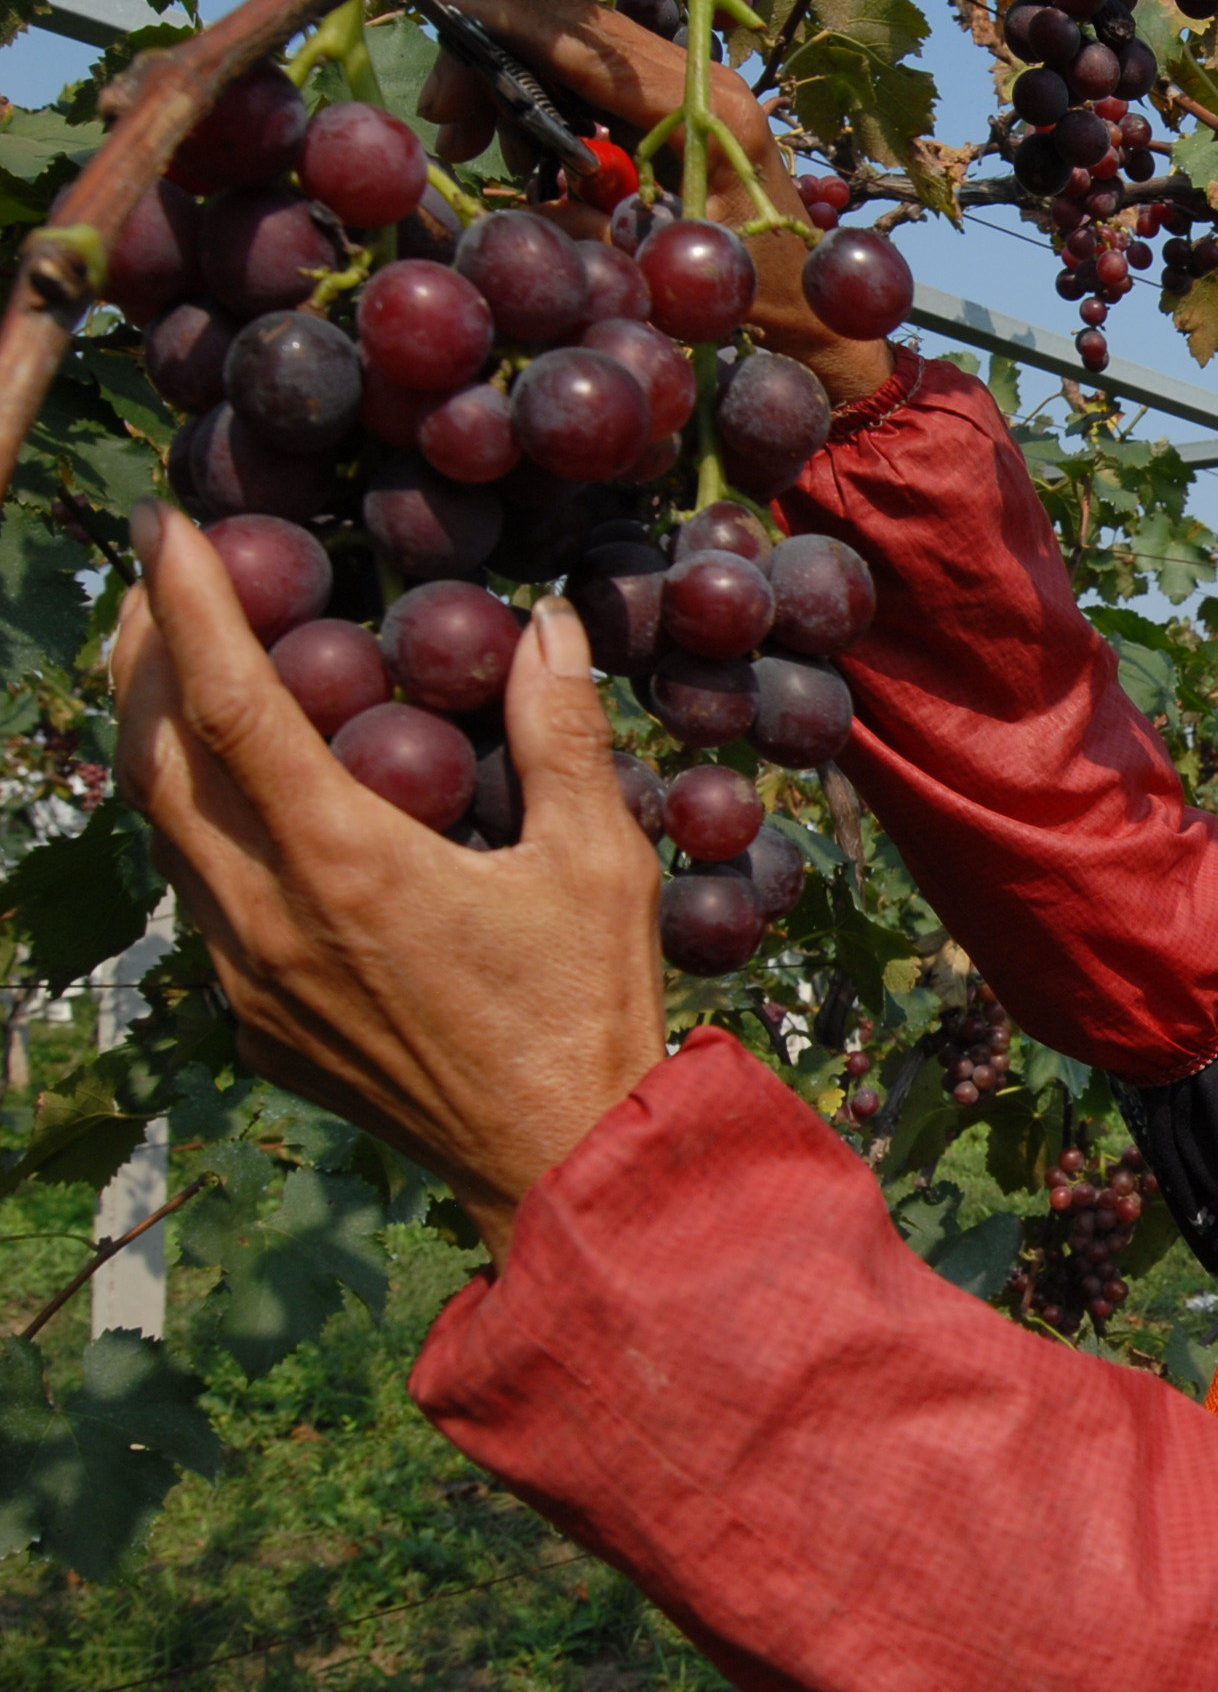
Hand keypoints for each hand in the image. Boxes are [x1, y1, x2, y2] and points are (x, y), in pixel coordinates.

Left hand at [113, 501, 669, 1263]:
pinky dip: (202, 828)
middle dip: (146, 656)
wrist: (556, 1167)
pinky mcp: (256, 1025)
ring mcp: (247, 980)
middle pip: (156, 761)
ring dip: (160, 742)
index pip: (229, 705)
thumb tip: (544, 626)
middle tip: (164, 578)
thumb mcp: (598, 863)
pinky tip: (244, 804)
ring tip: (184, 670)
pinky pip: (201, 904)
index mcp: (343, 865)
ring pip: (165, 835)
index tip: (168, 524)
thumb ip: (561, 735)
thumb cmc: (589, 1013)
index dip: (188, 603)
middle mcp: (266, 920)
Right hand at [415, 0, 890, 406]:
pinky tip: (530, 160)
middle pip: (573, 28)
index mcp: (708, 113)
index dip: (502, 25)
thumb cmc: (755, 306)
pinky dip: (548, 105)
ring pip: (578, 49)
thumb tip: (508, 191)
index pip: (585, 41)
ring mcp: (698, 92)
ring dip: (515, 86)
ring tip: (481, 150)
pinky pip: (597, 81)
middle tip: (449, 125)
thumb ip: (586, 227)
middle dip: (495, 59)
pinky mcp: (684, 111)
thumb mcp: (660, 272)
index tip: (439, 22)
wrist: (819, 324)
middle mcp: (706, 85)